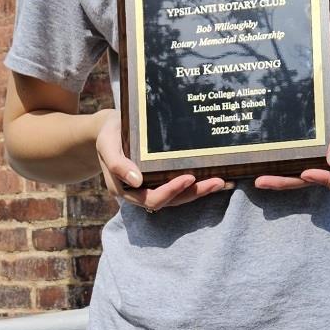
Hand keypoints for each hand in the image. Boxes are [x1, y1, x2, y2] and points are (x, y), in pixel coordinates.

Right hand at [94, 108, 232, 212]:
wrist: (108, 128)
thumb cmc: (108, 133)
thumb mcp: (107, 143)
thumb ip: (117, 163)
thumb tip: (136, 181)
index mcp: (125, 188)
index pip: (151, 198)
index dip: (171, 191)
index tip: (189, 178)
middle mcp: (139, 192)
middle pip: (170, 201)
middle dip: (194, 193)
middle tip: (217, 181)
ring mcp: (150, 187)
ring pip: (177, 197)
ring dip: (200, 192)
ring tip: (221, 182)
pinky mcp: (159, 179)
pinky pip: (179, 186)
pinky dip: (196, 184)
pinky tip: (214, 177)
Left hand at [253, 59, 329, 196]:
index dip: (327, 182)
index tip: (307, 171)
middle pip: (321, 182)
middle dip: (292, 182)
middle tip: (263, 180)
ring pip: (310, 171)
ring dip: (287, 176)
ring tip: (260, 176)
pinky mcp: (325, 140)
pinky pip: (308, 155)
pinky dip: (290, 159)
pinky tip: (271, 155)